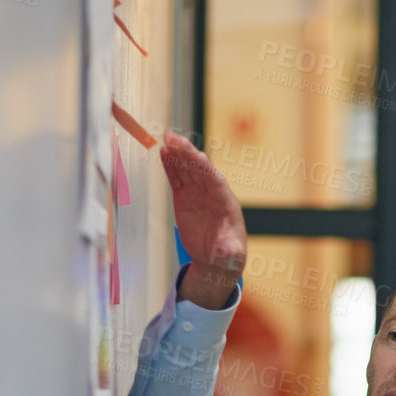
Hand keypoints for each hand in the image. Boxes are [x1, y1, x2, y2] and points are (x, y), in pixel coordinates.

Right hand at [159, 131, 245, 309]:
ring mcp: (197, 194)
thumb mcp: (230, 255)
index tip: (195, 154)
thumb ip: (229, 250)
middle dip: (187, 153)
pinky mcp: (184, 197)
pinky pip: (177, 178)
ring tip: (166, 139)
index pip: (215, 180)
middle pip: (199, 169)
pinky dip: (170, 166)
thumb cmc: (228, 255)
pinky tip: (164, 152)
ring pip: (187, 169)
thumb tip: (227, 250)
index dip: (204, 167)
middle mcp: (212, 193)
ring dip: (177, 154)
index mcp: (226, 203)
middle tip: (174, 137)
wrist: (215, 258)